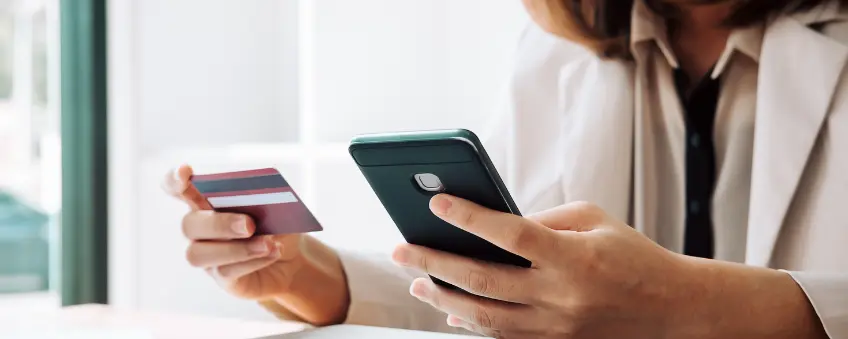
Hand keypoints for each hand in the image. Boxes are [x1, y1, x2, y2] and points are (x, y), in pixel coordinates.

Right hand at [163, 165, 349, 324]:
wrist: (291, 258)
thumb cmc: (276, 224)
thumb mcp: (275, 207)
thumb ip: (261, 198)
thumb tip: (259, 197)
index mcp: (205, 202)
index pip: (177, 188)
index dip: (174, 180)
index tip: (185, 171)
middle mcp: (199, 229)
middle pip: (189, 225)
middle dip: (219, 223)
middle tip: (250, 225)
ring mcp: (207, 256)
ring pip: (200, 254)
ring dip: (236, 248)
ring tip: (268, 243)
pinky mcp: (222, 278)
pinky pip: (226, 271)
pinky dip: (253, 261)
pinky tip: (273, 252)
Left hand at [391, 195, 691, 337]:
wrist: (672, 309)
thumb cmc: (633, 256)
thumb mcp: (594, 220)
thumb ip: (544, 219)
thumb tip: (494, 225)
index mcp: (573, 256)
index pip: (510, 234)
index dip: (470, 216)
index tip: (438, 202)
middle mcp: (561, 295)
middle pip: (483, 280)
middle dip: (435, 262)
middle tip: (401, 249)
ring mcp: (556, 327)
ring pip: (484, 317)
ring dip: (443, 298)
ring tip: (417, 280)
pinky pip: (502, 337)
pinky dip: (471, 324)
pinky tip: (450, 310)